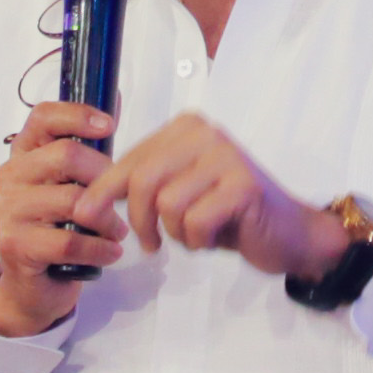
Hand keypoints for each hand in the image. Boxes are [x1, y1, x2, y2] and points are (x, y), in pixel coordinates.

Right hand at [0, 101, 116, 335]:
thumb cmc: (58, 226)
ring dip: (108, 219)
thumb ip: (89, 148)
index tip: (109, 125)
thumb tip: (117, 99)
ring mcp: (9, 210)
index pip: (44, 116)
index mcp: (24, 153)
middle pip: (67, 155)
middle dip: (106, 176)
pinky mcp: (15, 244)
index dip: (78, 115)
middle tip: (123, 197)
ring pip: (72, 201)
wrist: (33, 284)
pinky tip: (110, 252)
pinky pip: (69, 240)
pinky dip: (99, 248)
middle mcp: (11, 175)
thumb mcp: (72, 183)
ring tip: (118, 231)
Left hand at [74, 113, 346, 282]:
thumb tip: (83, 204)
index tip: (86, 217)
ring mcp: (226, 156)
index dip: (102, 192)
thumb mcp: (177, 193)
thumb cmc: (228, 215)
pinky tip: (215, 239)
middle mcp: (204, 132)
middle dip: (138, 219)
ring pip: (167, 203)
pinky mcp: (244, 186)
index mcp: (185, 127)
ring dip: (176, 233)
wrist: (289, 233)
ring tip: (195, 235)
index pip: (130, 159)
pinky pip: (196, 221)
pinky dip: (198, 241)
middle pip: (143, 180)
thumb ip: (139, 187)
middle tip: (149, 245)